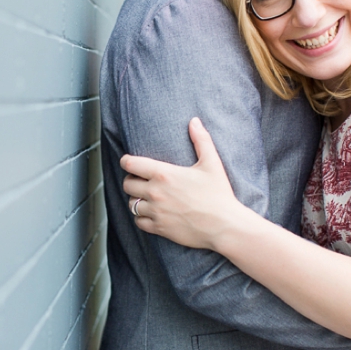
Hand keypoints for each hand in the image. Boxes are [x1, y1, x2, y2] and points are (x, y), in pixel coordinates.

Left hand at [121, 117, 244, 249]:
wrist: (224, 225)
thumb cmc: (219, 194)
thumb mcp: (212, 163)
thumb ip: (201, 140)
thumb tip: (194, 121)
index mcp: (164, 174)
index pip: (131, 164)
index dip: (127, 161)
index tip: (129, 162)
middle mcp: (155, 192)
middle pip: (127, 184)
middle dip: (132, 181)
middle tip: (141, 181)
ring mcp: (156, 211)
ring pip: (131, 204)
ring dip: (136, 200)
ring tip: (146, 198)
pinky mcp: (159, 228)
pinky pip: (138, 221)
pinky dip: (141, 218)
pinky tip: (151, 214)